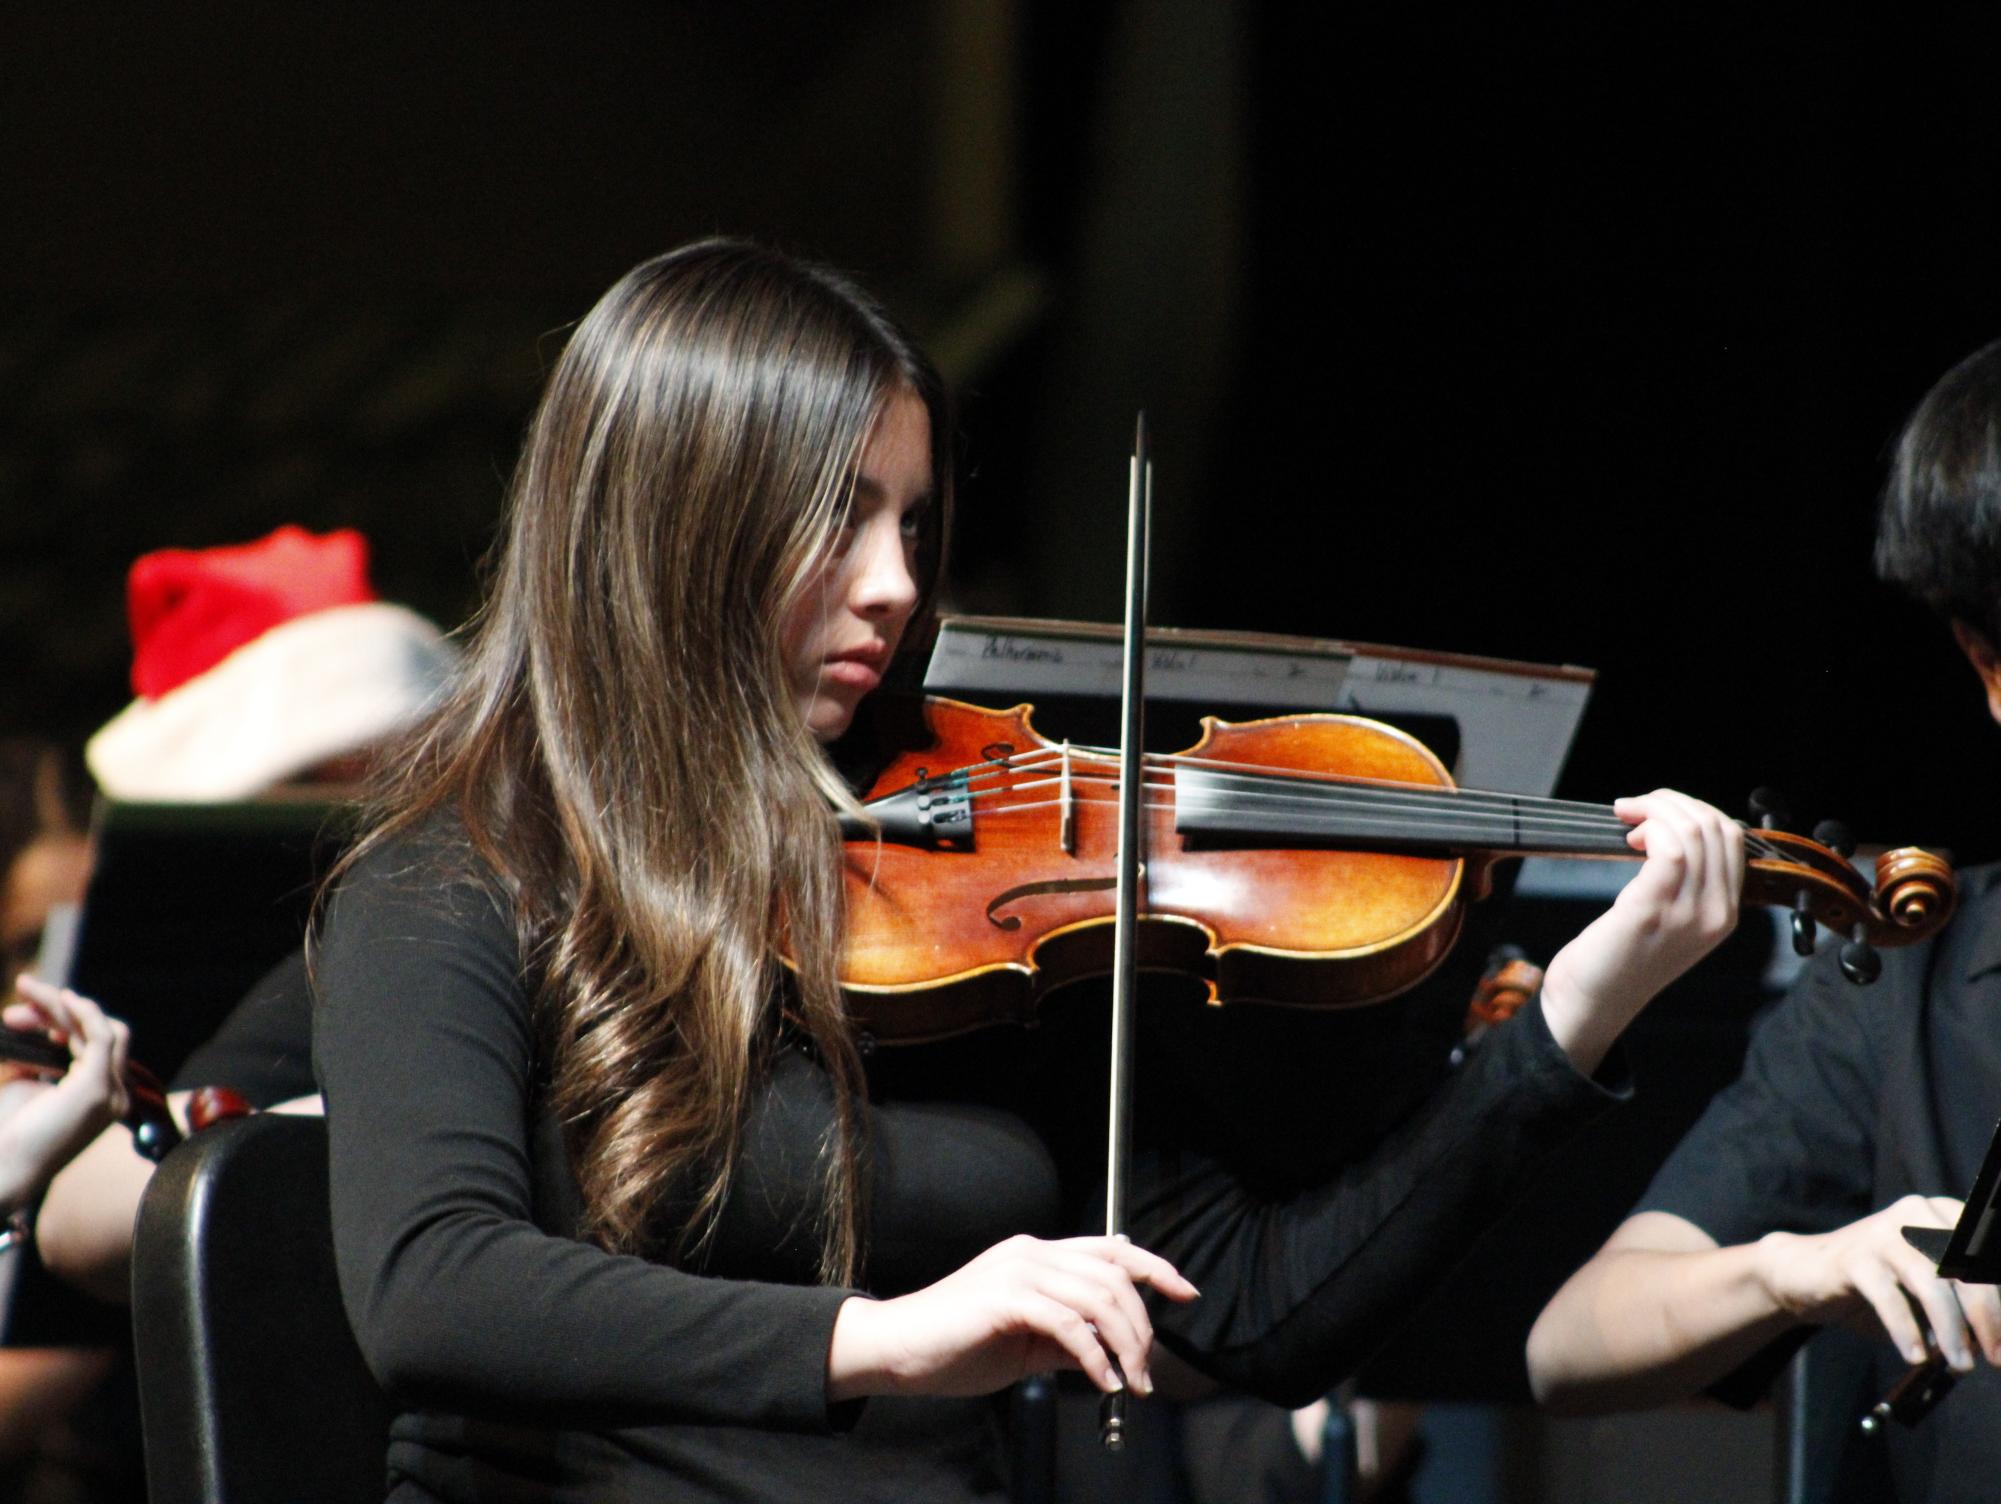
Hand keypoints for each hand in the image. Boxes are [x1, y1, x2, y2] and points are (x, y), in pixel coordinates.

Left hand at [0, 977, 130, 1213]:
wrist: (3, 1172)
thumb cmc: (8, 1137)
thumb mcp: (26, 1087)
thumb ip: (39, 1060)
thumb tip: (36, 1026)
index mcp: (101, 1099)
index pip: (95, 1047)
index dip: (59, 1023)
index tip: (18, 1017)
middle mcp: (115, 1096)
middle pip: (101, 1033)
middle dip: (59, 1010)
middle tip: (21, 996)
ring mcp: (110, 1093)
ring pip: (100, 1028)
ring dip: (62, 1005)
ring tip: (27, 990)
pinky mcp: (96, 1087)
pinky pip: (99, 1035)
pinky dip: (82, 1011)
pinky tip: (60, 998)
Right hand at [826, 1234, 1198, 1401]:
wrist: (898, 1349)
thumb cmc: (956, 1346)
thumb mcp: (1025, 1342)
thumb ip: (1068, 1338)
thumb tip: (1112, 1351)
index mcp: (1037, 1255)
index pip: (1110, 1249)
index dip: (1154, 1267)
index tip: (1186, 1291)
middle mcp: (1032, 1253)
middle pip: (1114, 1275)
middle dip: (1142, 1326)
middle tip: (1145, 1373)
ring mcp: (1018, 1271)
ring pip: (1099, 1299)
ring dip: (1124, 1346)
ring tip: (1129, 1384)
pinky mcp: (1005, 1298)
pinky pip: (1069, 1324)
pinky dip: (1094, 1356)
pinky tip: (1099, 1380)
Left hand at [1540, 790, 1743, 1071]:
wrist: (1591, 1003)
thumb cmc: (1619, 956)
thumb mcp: (1669, 918)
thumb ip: (1684, 882)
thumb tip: (1672, 827)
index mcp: (1727, 914)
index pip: (1733, 840)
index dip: (1695, 810)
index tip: (1657, 810)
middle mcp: (1717, 915)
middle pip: (1716, 828)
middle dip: (1673, 802)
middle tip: (1636, 806)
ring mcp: (1688, 915)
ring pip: (1693, 832)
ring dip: (1656, 809)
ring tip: (1627, 817)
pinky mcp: (1652, 912)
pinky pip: (1668, 850)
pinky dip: (1649, 827)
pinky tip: (1627, 835)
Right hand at [1756, 1195, 2000, 1372]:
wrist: (1806, 1272)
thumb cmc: (1882, 1285)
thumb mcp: (1930, 1289)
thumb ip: (1963, 1305)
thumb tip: (1997, 1342)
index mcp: (1944, 1214)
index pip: (1986, 1253)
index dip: (2000, 1298)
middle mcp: (1916, 1213)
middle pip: (1967, 1267)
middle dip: (1986, 1317)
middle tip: (1996, 1358)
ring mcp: (1883, 1233)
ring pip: (1932, 1282)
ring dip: (1953, 1330)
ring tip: (1960, 1364)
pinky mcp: (1853, 1257)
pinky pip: (1889, 1299)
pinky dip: (1907, 1332)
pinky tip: (1915, 1356)